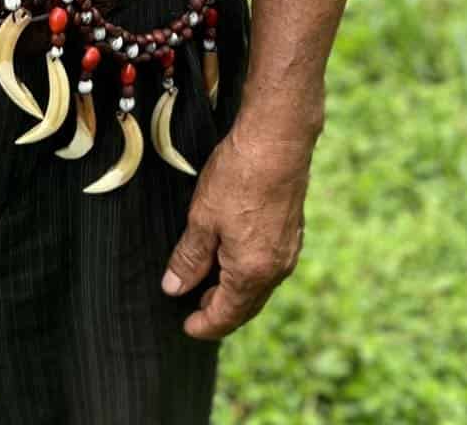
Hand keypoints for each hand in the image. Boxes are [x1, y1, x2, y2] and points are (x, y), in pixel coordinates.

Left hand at [160, 126, 308, 339]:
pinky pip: (269, 265)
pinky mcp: (293, 230)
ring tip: (209, 281)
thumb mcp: (202, 218)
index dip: (204, 325)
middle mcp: (276, 269)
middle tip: (194, 308)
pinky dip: (249, 271)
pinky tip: (233, 255)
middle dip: (220, 311)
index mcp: (252, 273)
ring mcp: (289, 250)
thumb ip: (189, 258)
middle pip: (246, 306)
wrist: (278, 140)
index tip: (186, 327)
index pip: (226, 315)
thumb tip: (174, 288)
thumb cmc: (238, 177)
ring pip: (259, 285)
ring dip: (235, 291)